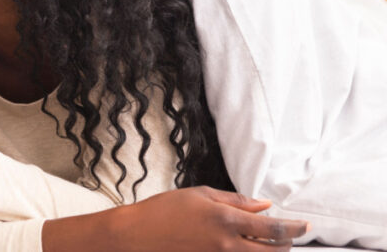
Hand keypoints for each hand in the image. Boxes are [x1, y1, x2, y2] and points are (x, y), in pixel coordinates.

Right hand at [44, 186, 309, 251]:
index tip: (304, 226)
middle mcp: (227, 245)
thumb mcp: (199, 195)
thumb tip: (263, 206)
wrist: (136, 236)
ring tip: (265, 244)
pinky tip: (241, 248)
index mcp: (226, 221)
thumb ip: (235, 201)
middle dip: (285, 244)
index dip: (295, 228)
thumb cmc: (162, 211)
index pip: (275, 229)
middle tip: (285, 236)